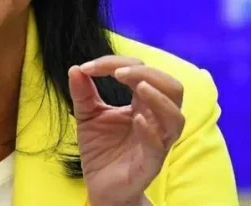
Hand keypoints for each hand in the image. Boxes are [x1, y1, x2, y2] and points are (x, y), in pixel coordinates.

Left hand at [68, 56, 184, 205]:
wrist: (100, 188)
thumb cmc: (100, 150)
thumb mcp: (87, 116)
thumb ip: (83, 93)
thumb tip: (75, 68)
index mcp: (143, 104)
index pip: (142, 72)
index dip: (116, 63)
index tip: (87, 67)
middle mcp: (156, 119)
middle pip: (171, 87)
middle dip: (146, 73)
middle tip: (117, 73)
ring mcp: (157, 142)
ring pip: (175, 116)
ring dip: (158, 97)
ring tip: (137, 87)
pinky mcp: (151, 163)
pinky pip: (160, 145)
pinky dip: (152, 130)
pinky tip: (138, 119)